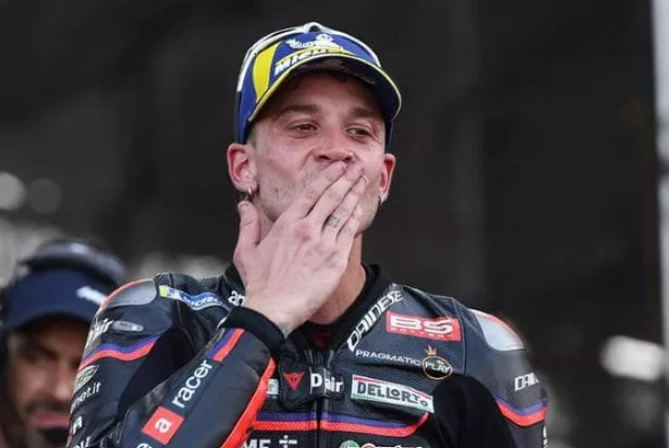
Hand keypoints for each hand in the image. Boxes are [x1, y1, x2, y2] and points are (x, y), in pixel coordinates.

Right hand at [233, 162, 366, 334]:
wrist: (273, 310)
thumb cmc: (260, 284)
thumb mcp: (246, 251)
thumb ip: (248, 224)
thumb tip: (243, 205)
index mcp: (287, 224)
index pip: (312, 192)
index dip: (328, 176)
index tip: (338, 167)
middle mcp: (307, 229)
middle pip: (331, 197)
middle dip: (346, 178)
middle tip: (356, 166)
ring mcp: (323, 244)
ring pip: (343, 212)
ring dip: (354, 194)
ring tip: (362, 181)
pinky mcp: (335, 260)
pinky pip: (349, 233)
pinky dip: (355, 218)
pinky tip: (359, 208)